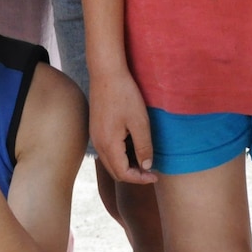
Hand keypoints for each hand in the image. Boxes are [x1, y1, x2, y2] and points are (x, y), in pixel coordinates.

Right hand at [89, 66, 156, 183]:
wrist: (106, 73)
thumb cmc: (124, 95)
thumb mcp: (139, 122)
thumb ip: (143, 147)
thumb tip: (146, 166)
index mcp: (109, 145)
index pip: (123, 174)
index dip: (140, 179)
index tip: (155, 175)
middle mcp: (98, 144)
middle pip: (115, 172)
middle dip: (133, 175)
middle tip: (151, 170)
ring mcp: (95, 136)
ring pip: (110, 162)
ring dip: (126, 165)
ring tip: (144, 159)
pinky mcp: (96, 129)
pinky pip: (107, 151)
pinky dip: (120, 156)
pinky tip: (132, 146)